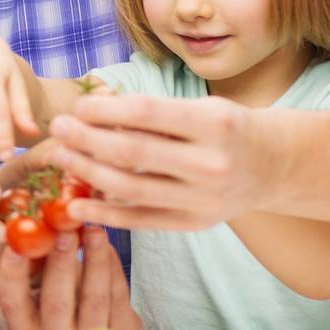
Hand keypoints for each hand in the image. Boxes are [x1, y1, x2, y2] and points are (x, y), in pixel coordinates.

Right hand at [0, 224, 139, 329]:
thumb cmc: (53, 300)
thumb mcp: (36, 286)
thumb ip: (34, 262)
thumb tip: (39, 228)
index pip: (12, 301)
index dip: (12, 272)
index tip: (16, 243)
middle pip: (57, 303)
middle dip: (61, 263)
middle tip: (65, 231)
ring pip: (94, 299)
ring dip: (95, 260)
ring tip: (93, 230)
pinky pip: (119, 296)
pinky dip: (113, 266)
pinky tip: (107, 246)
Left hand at [48, 92, 280, 230]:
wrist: (272, 166)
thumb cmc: (225, 128)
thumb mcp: (199, 107)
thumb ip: (152, 111)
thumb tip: (93, 109)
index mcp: (214, 124)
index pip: (147, 114)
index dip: (105, 110)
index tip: (78, 106)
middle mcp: (211, 163)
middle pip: (132, 153)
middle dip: (86, 139)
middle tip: (57, 128)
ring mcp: (203, 198)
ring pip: (131, 188)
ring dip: (86, 173)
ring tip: (61, 157)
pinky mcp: (194, 223)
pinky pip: (141, 221)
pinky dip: (104, 214)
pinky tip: (76, 205)